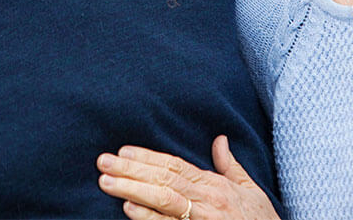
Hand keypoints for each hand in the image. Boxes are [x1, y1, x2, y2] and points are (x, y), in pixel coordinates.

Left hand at [97, 135, 280, 219]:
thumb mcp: (250, 190)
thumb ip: (230, 166)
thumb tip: (219, 140)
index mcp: (216, 185)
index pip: (175, 165)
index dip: (147, 157)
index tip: (122, 151)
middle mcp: (208, 199)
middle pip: (164, 179)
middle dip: (131, 170)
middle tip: (102, 163)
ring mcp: (204, 219)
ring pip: (164, 200)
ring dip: (132, 190)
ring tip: (106, 182)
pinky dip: (150, 218)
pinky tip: (129, 210)